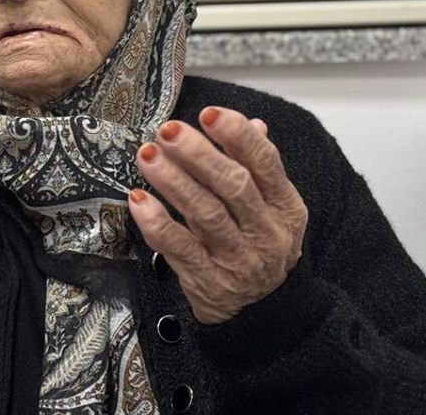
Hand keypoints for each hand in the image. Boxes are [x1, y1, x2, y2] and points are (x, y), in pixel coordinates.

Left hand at [128, 107, 307, 324]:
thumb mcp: (271, 208)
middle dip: (198, 154)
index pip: (266, 163)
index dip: (237, 136)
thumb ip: (259, 167)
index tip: (209, 113)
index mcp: (285, 207)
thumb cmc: (259, 247)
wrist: (263, 313)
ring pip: (205, 214)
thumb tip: (253, 124)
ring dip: (173, 181)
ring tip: (147, 156)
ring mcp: (238, 259)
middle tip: (167, 131)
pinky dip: (158, 223)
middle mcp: (266, 232)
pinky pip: (180, 249)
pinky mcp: (208, 281)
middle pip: (233, 186)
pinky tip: (139, 200)